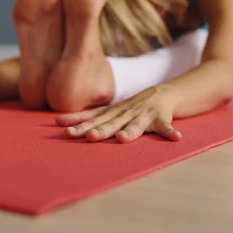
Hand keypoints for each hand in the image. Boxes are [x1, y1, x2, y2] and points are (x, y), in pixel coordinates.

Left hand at [55, 86, 181, 143]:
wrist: (162, 94)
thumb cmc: (129, 108)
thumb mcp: (107, 111)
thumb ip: (85, 117)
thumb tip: (56, 122)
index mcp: (112, 113)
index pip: (93, 120)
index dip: (80, 125)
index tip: (65, 131)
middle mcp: (126, 114)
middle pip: (111, 123)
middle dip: (101, 131)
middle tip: (89, 137)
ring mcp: (144, 116)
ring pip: (136, 125)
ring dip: (131, 132)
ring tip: (123, 139)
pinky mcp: (161, 120)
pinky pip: (166, 128)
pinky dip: (170, 133)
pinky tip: (176, 138)